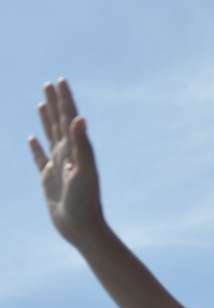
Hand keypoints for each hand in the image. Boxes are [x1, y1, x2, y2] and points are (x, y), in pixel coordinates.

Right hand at [29, 79, 105, 246]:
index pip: (70, 119)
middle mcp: (68, 155)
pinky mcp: (48, 180)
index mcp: (76, 150)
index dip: (65, 100)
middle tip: (49, 84)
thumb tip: (80, 118)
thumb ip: (82, 145)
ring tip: (42, 103)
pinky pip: (40, 158)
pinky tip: (32, 139)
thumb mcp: (84, 171)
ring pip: (50, 136)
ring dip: (46, 119)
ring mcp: (58, 166)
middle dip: (55, 103)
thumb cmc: (86, 201)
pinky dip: (36, 147)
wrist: (82, 227)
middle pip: (59, 123)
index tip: (61, 80)